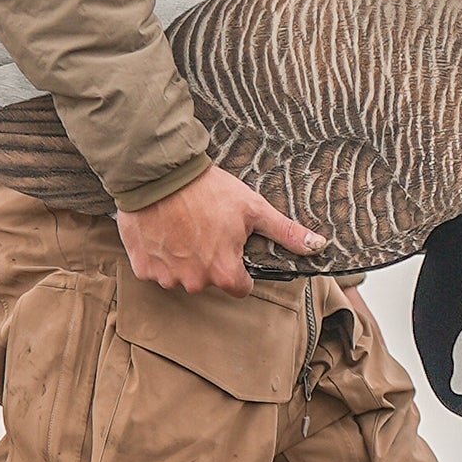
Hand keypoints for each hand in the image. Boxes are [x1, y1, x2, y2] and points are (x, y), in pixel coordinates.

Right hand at [117, 164, 325, 296]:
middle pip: (209, 280)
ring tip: (182, 226)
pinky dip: (159, 254)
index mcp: (224, 272)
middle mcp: (195, 281)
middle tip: (205, 228)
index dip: (239, 267)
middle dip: (209, 259)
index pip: (240, 287)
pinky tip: (163, 230)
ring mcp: (167, 277)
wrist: (158, 174)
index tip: (232, 247)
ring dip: (183, 258)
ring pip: (181, 275)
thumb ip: (285, 232)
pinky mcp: (143, 267)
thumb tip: (318, 246)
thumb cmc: (207, 190)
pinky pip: (154, 269)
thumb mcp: (253, 208)